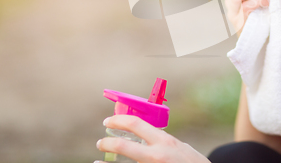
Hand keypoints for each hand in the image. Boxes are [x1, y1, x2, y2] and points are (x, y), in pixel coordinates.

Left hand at [95, 115, 210, 162]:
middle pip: (123, 146)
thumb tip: (146, 138)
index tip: (108, 122)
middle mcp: (156, 156)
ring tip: (98, 162)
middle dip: (107, 143)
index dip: (118, 121)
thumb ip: (164, 143)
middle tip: (100, 142)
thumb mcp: (182, 148)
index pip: (136, 125)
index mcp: (165, 142)